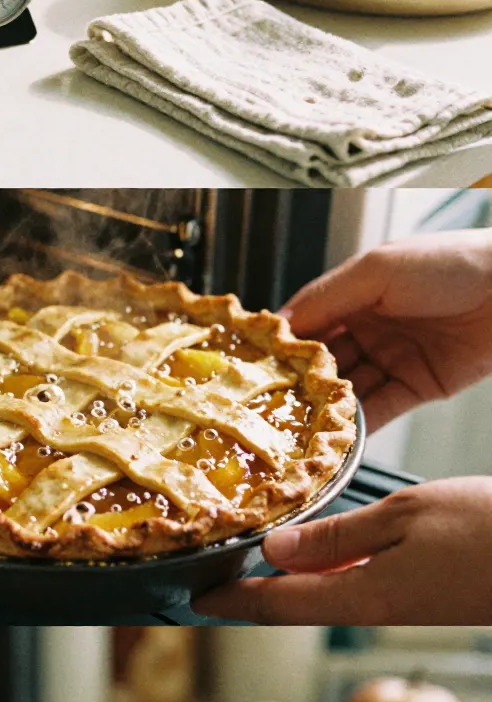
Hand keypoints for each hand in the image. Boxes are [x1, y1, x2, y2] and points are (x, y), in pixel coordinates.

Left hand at [193, 478, 491, 624]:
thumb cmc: (488, 531)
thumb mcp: (404, 517)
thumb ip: (337, 537)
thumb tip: (273, 550)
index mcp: (361, 597)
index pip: (275, 607)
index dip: (229, 605)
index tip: (190, 602)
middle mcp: (372, 609)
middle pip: (292, 606)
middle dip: (248, 595)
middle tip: (208, 577)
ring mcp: (398, 604)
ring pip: (322, 595)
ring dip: (282, 582)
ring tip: (247, 558)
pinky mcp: (419, 594)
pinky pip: (354, 585)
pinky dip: (323, 570)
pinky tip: (314, 550)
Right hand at [281, 230, 491, 430]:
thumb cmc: (451, 263)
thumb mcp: (377, 270)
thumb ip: (327, 296)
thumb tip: (281, 324)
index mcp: (355, 293)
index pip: (306, 323)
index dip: (280, 345)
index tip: (251, 367)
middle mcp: (369, 327)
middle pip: (323, 363)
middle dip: (297, 384)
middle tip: (267, 407)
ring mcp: (392, 358)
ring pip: (348, 391)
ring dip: (325, 409)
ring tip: (295, 429)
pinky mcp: (418, 387)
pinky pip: (380, 411)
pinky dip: (358, 427)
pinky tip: (335, 438)